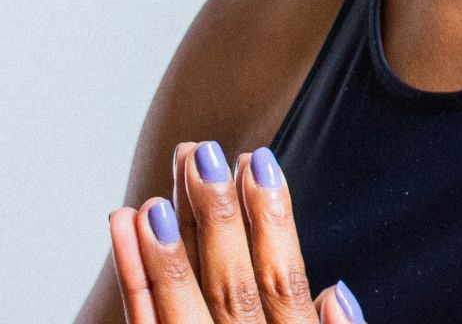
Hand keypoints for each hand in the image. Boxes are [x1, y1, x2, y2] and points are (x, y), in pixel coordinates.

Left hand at [108, 140, 366, 323]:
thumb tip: (338, 292)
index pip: (285, 285)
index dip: (273, 224)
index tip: (259, 162)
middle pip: (231, 288)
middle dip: (214, 218)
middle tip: (201, 153)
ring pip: (179, 310)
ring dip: (165, 248)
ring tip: (155, 189)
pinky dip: (132, 278)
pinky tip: (123, 224)